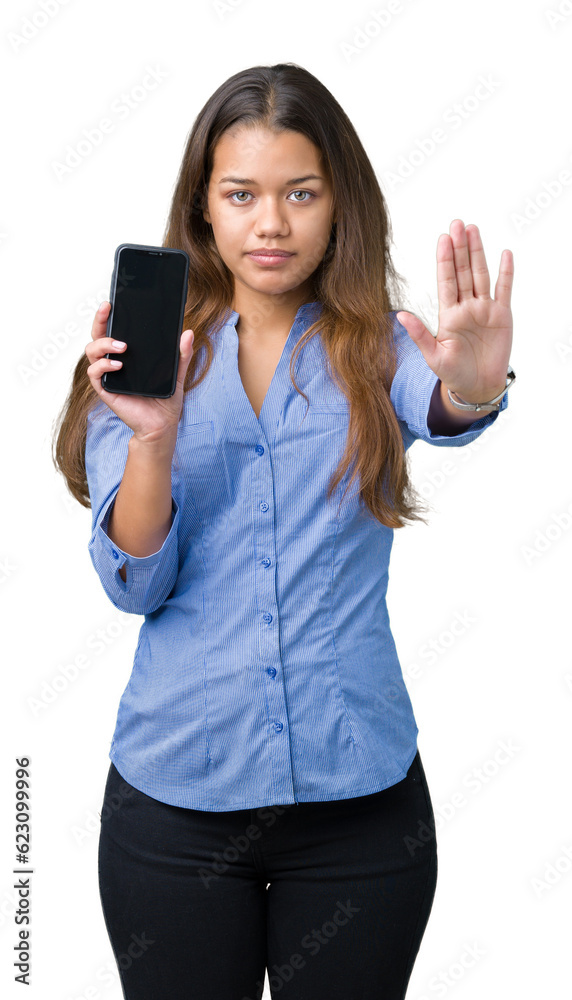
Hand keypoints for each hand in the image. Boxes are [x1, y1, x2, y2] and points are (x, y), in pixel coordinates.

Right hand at [85, 301, 194, 442]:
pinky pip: (95, 374)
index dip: (107, 316)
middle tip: (107, 309)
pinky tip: (117, 365)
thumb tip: (188, 332)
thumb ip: (182, 354)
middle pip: (97, 336)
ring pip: (92, 351)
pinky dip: (103, 366)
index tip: (111, 302)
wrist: (161, 425)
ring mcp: (108, 375)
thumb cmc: (165, 399)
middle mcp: (114, 362)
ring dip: (104, 344)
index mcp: (127, 355)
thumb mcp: (177, 373)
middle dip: (99, 320)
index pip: (113, 330)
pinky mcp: (106, 390)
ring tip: (122, 346)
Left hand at [396, 219, 513, 402]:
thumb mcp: (433, 356)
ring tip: (473, 230)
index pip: (446, 281)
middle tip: (457, 224)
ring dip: (478, 253)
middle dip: (460, 248)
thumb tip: (400, 315)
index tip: (443, 239)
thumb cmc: (453, 374)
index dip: (445, 260)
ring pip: (481, 275)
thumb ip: (419, 334)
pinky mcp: (502, 316)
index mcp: (448, 315)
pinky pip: (504, 290)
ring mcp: (484, 309)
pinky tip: (504, 254)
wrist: (477, 387)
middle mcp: (466, 307)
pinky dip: (506, 272)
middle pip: (463, 272)